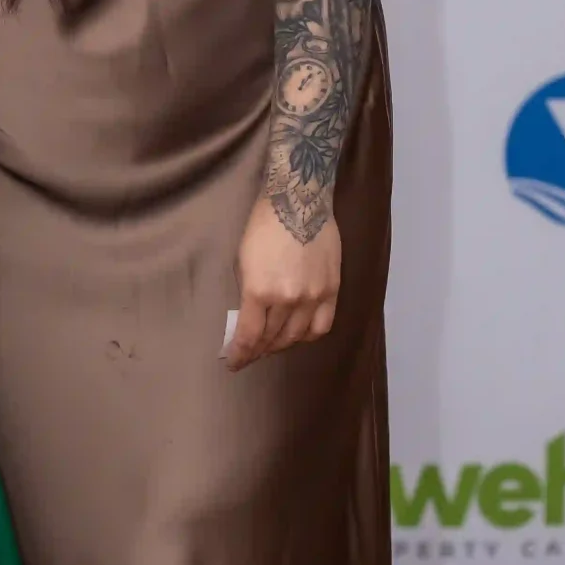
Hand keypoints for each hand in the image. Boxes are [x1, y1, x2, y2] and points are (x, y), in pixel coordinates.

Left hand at [226, 195, 340, 369]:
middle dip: (258, 350)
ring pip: (297, 335)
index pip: (249, 336)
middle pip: (273, 338)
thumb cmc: (263, 227)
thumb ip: (248, 294)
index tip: (232, 362)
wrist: (299, 202)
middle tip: (250, 355)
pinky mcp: (332, 290)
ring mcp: (313, 296)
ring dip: (281, 345)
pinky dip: (308, 336)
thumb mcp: (243, 262)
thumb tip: (247, 318)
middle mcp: (288, 299)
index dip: (240, 354)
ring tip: (272, 346)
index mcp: (260, 291)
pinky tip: (298, 335)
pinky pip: (322, 325)